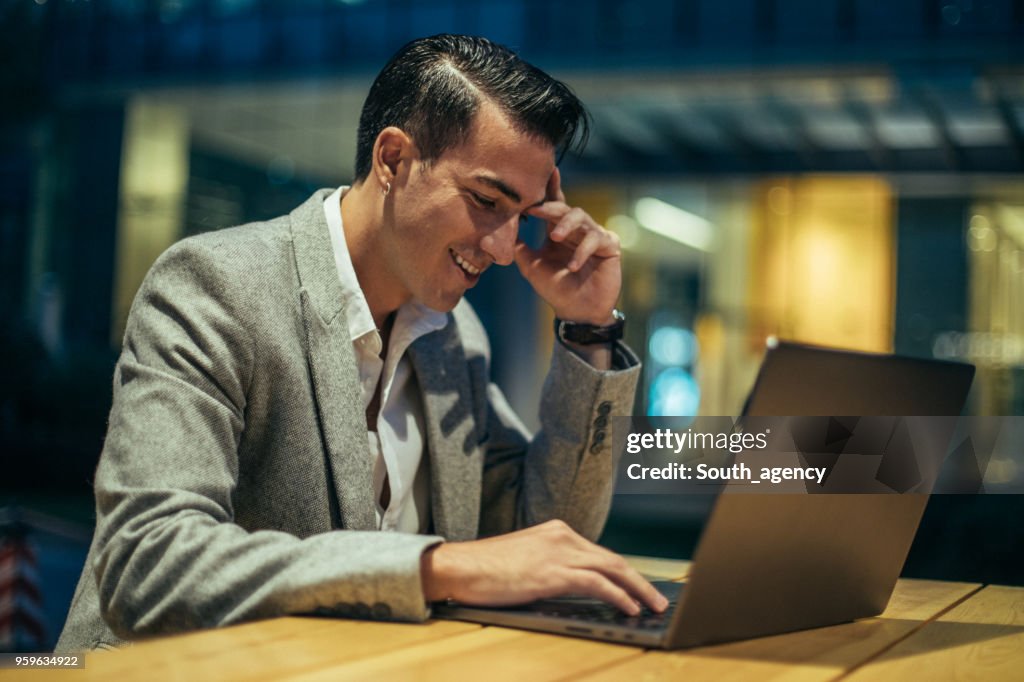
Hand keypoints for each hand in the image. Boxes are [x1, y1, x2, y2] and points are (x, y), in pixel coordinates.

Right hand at [421, 520, 668, 614]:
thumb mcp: (525, 560)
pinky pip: (597, 583)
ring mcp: (558, 552)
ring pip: (612, 568)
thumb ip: (551, 566)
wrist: (460, 567)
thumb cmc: (484, 569)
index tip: (638, 587)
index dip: (623, 572)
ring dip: (637, 589)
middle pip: (612, 558)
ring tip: (653, 605)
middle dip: (639, 579)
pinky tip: (629, 607)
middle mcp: (562, 536)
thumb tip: (573, 586)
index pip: (599, 552)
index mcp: (556, 531)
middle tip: (658, 597)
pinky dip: (618, 595)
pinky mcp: (553, 572)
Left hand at [514, 168, 621, 325]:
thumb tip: (496, 235)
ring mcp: (595, 236)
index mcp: (559, 231)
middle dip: (549, 207)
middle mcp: (577, 230)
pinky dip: (582, 251)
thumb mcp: (532, 267)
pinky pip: (596, 239)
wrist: (577, 312)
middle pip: (565, 208)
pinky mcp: (609, 246)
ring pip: (582, 218)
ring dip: (566, 226)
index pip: (555, 205)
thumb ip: (519, 249)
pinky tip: (573, 265)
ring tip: (554, 238)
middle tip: (535, 210)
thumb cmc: (556, 290)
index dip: (550, 188)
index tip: (546, 172)